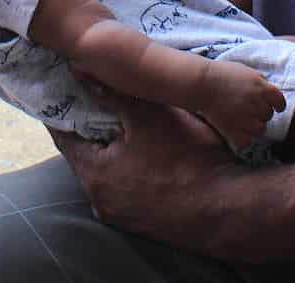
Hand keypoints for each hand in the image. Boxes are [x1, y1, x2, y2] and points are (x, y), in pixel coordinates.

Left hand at [50, 92, 244, 253]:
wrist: (230, 211)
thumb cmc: (186, 159)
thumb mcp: (148, 116)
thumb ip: (110, 92)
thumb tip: (77, 70)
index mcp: (94, 176)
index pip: (64, 136)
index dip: (65, 108)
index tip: (65, 88)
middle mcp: (102, 202)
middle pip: (86, 156)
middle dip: (92, 128)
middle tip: (97, 99)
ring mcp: (125, 217)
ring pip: (110, 174)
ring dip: (115, 151)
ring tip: (126, 124)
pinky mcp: (148, 224)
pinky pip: (130, 189)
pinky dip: (133, 169)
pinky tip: (150, 154)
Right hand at [199, 60, 285, 149]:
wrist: (201, 83)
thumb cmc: (221, 73)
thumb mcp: (246, 71)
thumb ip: (260, 82)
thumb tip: (268, 92)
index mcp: (263, 88)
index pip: (280, 101)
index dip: (277, 105)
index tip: (274, 107)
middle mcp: (258, 105)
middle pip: (268, 115)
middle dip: (260, 112)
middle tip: (246, 108)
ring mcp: (247, 119)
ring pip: (260, 130)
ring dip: (253, 126)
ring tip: (241, 120)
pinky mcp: (235, 131)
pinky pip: (247, 142)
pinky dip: (242, 138)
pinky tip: (235, 131)